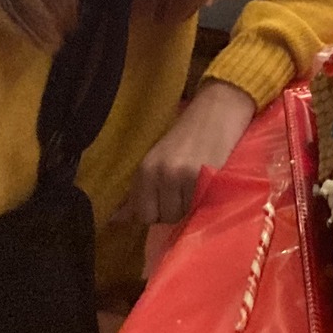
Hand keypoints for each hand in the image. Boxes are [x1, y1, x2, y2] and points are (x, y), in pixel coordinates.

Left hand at [115, 81, 256, 227]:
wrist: (218, 112)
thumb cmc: (186, 136)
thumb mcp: (156, 159)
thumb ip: (138, 191)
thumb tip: (115, 220)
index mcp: (145, 170)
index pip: (144, 215)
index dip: (157, 211)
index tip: (168, 199)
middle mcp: (162, 173)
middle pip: (166, 217)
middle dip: (176, 210)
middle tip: (186, 191)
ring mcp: (185, 176)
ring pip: (185, 214)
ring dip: (192, 207)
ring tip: (198, 187)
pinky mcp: (207, 177)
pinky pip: (202, 206)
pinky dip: (205, 200)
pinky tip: (207, 186)